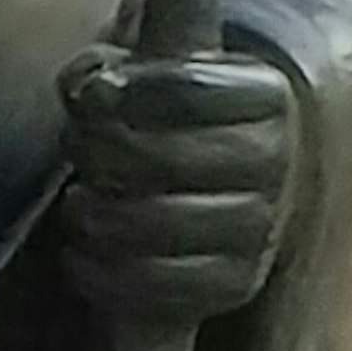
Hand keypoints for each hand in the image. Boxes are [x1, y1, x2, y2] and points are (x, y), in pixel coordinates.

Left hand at [58, 45, 299, 325]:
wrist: (209, 188)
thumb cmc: (164, 119)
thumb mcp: (145, 75)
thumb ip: (112, 65)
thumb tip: (90, 84)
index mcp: (264, 94)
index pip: (190, 87)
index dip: (128, 93)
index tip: (94, 95)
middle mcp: (275, 160)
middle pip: (170, 157)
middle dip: (103, 150)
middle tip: (76, 145)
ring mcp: (259, 228)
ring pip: (162, 224)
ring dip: (97, 214)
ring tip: (78, 201)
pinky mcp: (234, 284)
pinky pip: (159, 285)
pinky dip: (103, 271)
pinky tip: (81, 252)